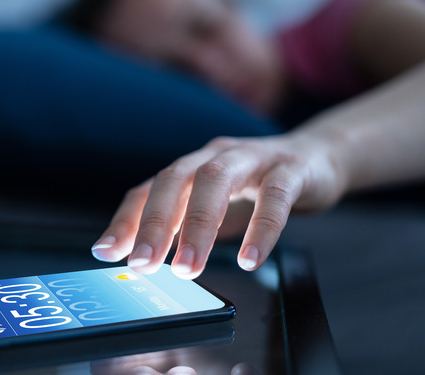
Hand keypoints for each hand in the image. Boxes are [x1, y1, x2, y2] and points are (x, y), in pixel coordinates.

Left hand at [91, 134, 346, 277]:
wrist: (318, 158)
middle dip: (155, 223)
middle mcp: (214, 156)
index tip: (105, 252)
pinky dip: (260, 228)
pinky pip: (275, 195)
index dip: (125, 220)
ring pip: (216, 182)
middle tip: (143, 264)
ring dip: (197, 227)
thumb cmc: (255, 186)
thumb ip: (181, 225)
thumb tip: (142, 259)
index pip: (147, 189)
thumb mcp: (213, 204)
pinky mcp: (291, 169)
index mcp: (190, 166)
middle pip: (175, 180)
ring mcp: (252, 158)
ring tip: (188, 268)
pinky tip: (249, 259)